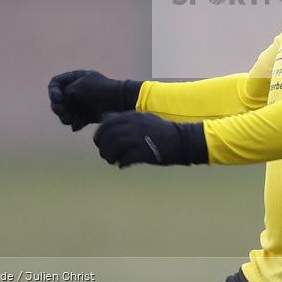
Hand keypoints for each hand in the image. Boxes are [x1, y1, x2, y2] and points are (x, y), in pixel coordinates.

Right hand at [48, 70, 141, 130]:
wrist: (120, 102)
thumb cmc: (101, 90)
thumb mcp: (80, 86)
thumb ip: (65, 92)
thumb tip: (61, 104)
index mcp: (76, 78)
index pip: (55, 83)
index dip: (53, 92)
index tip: (59, 98)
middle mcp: (77, 90)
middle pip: (58, 100)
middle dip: (59, 108)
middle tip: (64, 113)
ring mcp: (82, 103)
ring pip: (65, 112)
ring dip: (66, 117)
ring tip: (72, 120)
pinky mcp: (87, 115)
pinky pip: (75, 121)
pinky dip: (75, 123)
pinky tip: (78, 125)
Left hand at [93, 111, 207, 167]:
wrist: (182, 140)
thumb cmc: (162, 131)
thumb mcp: (143, 118)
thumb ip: (124, 118)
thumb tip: (104, 117)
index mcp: (133, 116)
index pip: (107, 123)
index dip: (100, 134)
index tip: (99, 142)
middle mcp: (135, 125)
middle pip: (109, 136)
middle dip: (103, 147)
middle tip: (105, 154)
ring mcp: (140, 138)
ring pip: (114, 147)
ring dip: (110, 156)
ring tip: (112, 161)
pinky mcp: (145, 152)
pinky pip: (126, 158)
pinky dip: (121, 163)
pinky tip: (123, 165)